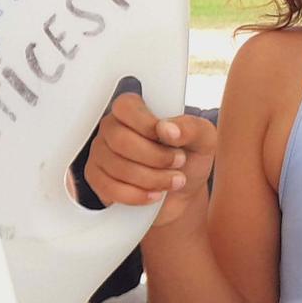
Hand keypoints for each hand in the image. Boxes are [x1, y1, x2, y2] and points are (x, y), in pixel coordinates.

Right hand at [84, 92, 215, 228]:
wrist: (181, 193)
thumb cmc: (188, 160)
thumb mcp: (203, 139)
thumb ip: (191, 128)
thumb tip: (168, 128)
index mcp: (134, 111)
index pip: (125, 106)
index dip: (146, 124)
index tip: (168, 137)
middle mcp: (113, 129)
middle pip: (120, 140)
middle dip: (155, 157)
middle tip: (177, 162)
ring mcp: (101, 154)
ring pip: (117, 167)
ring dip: (152, 179)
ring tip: (173, 180)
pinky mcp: (98, 179)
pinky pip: (110, 188)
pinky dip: (138, 195)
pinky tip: (154, 194)